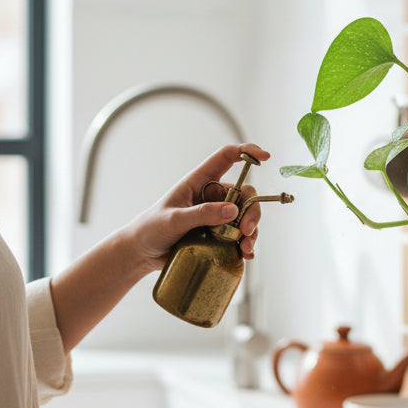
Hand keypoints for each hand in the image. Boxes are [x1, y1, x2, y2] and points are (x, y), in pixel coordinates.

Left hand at [127, 143, 271, 271]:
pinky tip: (246, 255)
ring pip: (245, 217)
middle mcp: (212, 196)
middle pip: (244, 193)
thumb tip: (233, 210)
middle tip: (246, 231)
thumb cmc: (152, 229)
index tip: (266, 157)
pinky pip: (239, 237)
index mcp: (200, 181)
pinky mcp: (218, 235)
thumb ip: (201, 214)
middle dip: (252, 210)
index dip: (247, 152)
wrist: (142, 253)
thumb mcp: (174, 220)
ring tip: (246, 248)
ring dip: (252, 231)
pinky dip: (246, 245)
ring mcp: (217, 216)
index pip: (227, 157)